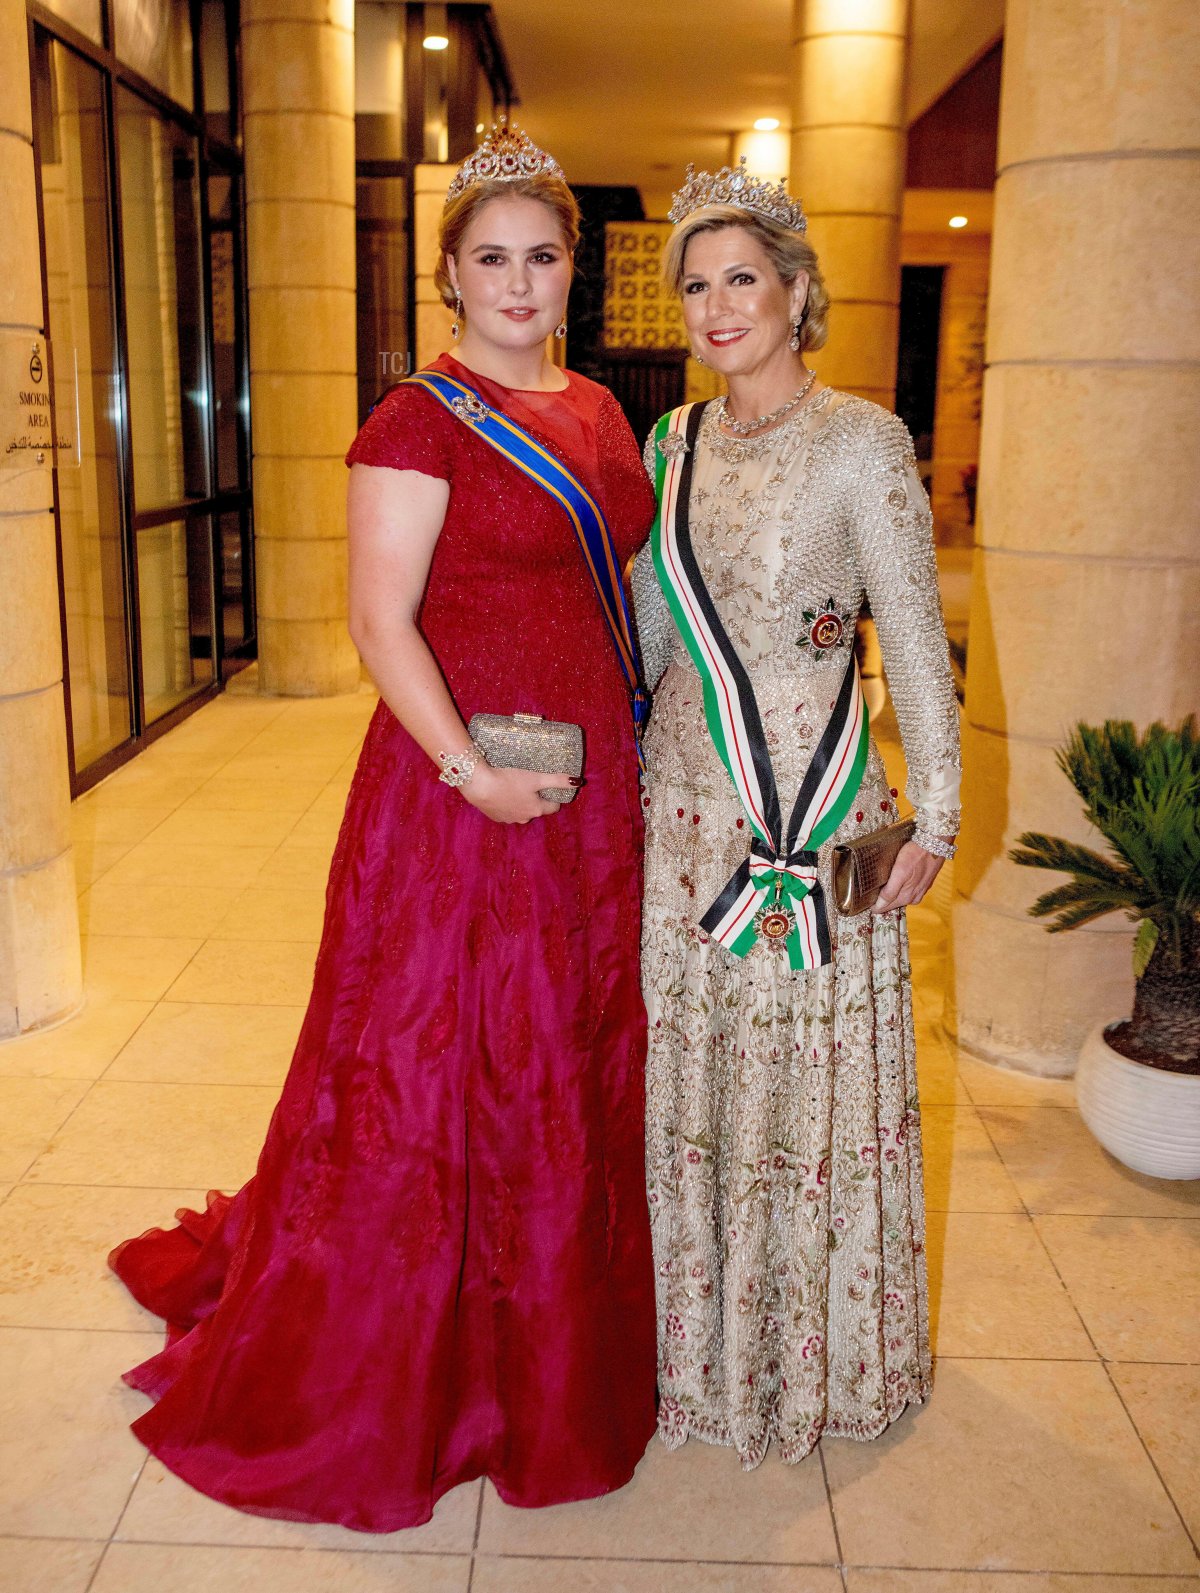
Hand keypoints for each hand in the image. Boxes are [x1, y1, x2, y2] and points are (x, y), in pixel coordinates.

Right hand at [460, 763, 574, 824]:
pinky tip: (501, 790)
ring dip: (520, 801)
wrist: (479, 785)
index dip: (553, 796)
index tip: (549, 786)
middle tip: (532, 782)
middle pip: (536, 809)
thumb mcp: (536, 777)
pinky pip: (506, 810)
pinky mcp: (494, 816)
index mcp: (536, 810)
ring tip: (516, 785)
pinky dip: (506, 802)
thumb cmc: (509, 780)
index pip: (553, 807)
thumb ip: (557, 780)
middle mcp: (524, 818)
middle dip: (536, 798)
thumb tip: (578, 782)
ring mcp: (508, 819)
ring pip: (520, 810)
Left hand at [872, 840, 943, 913]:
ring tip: (880, 886)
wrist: (935, 843)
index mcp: (905, 897)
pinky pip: (908, 891)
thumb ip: (890, 891)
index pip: (884, 908)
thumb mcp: (900, 873)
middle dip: (881, 901)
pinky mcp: (924, 885)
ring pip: (900, 898)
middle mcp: (913, 898)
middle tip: (868, 893)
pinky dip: (900, 889)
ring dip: (891, 895)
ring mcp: (920, 892)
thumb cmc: (915, 855)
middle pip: (892, 904)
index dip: (873, 905)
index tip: (864, 901)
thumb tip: (879, 906)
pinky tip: (896, 881)